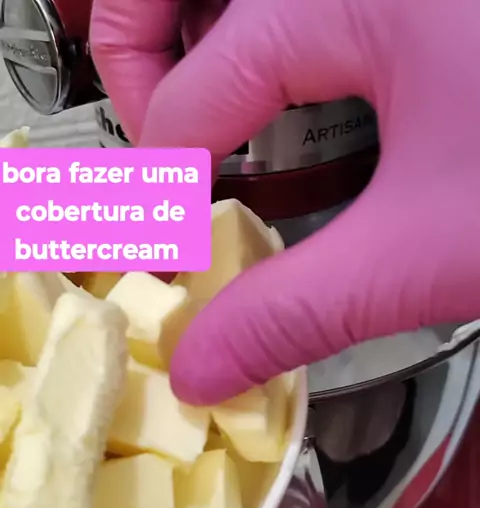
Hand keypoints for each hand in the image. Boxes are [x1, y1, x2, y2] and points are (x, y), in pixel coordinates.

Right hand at [91, 0, 479, 404]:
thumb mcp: (423, 252)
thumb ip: (295, 311)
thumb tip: (199, 368)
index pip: (188, 100)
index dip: (162, 189)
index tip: (165, 252)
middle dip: (137, 59)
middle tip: (156, 154)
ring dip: (200, 45)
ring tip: (200, 126)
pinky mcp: (411, 1)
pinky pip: (310, 12)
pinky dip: (273, 49)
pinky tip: (287, 99)